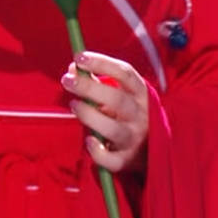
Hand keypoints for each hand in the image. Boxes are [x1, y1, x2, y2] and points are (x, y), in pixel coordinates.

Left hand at [61, 51, 148, 172]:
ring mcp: (134, 139)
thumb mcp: (119, 93)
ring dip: (90, 116)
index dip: (102, 63)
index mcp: (140, 94)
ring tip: (73, 104)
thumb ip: (95, 80)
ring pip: (113, 129)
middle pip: (117, 100)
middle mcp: (140, 116)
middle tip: (67, 80)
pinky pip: (112, 160)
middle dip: (90, 88)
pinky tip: (88, 141)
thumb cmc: (127, 113)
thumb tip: (73, 68)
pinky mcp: (126, 160)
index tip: (79, 57)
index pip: (125, 73)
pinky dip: (99, 152)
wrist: (150, 148)